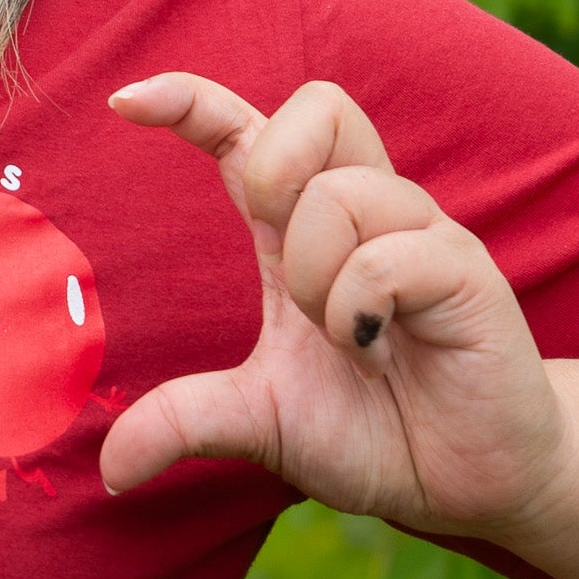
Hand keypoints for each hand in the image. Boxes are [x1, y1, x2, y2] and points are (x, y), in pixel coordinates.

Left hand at [99, 75, 567, 538]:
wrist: (465, 477)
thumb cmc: (371, 428)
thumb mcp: (256, 423)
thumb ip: (182, 423)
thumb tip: (111, 468)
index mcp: (302, 237)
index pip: (249, 136)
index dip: (192, 104)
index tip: (124, 102)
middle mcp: (366, 218)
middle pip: (319, 108)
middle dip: (273, 164)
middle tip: (274, 247)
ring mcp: (421, 238)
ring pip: (342, 192)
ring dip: (315, 272)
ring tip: (341, 336)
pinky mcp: (466, 274)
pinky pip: (390, 254)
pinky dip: (359, 303)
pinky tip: (373, 346)